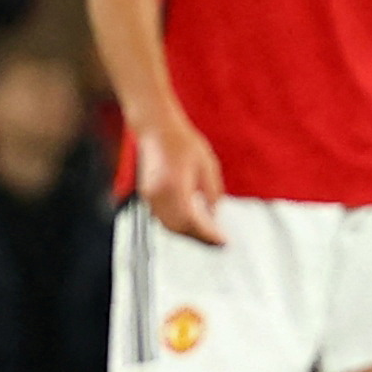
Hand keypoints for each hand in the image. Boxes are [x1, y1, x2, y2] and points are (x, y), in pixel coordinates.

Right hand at [135, 115, 225, 245]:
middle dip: (199, 238)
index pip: (192, 222)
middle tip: (218, 242)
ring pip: (169, 226)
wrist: (156, 129)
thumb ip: (212, 193)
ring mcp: (150, 196)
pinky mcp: (147, 195)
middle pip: (179, 228)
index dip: (208, 235)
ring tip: (207, 235)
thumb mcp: (207, 166)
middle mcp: (159, 195)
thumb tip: (214, 215)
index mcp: (175, 187)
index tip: (224, 242)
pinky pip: (162, 217)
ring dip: (187, 233)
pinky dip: (177, 225)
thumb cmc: (184, 143)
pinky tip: (192, 223)